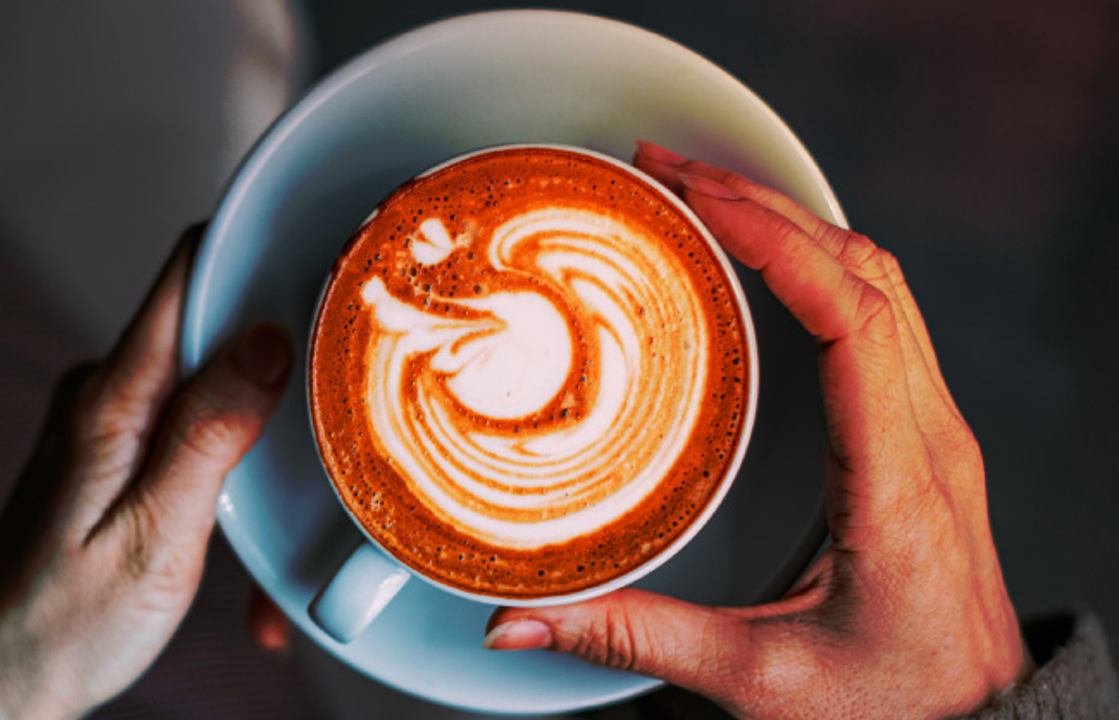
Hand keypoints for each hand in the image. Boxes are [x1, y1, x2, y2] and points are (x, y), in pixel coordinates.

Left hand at [0, 226, 293, 719]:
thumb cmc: (62, 626)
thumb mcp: (156, 537)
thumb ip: (210, 433)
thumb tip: (266, 340)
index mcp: (114, 398)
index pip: (187, 272)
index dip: (259, 250)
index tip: (326, 260)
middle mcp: (108, 394)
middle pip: (212, 324)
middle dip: (281, 360)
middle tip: (333, 406)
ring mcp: (111, 422)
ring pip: (212, 385)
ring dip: (261, 435)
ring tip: (280, 514)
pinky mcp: (118, 454)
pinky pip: (192, 430)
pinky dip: (231, 471)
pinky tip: (243, 536)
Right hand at [483, 143, 1030, 718]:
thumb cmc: (893, 708)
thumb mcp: (757, 682)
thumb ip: (634, 638)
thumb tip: (518, 620)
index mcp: (898, 483)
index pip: (852, 319)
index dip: (777, 242)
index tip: (700, 198)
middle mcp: (931, 438)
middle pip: (865, 273)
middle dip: (764, 204)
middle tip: (669, 170)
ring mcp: (936, 430)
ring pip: (881, 281)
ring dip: (795, 222)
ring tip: (705, 192)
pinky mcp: (924, 434)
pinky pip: (883, 314)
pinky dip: (819, 262)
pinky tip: (763, 255)